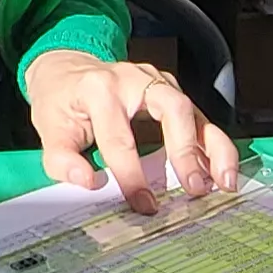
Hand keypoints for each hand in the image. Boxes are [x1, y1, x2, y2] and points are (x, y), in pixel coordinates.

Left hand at [23, 51, 235, 211]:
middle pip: (172, 109)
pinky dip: (214, 146)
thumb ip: (62, 159)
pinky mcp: (173, 94)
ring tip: (223, 183)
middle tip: (193, 188)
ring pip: (194, 111)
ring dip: (213, 148)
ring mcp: (158, 84)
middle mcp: (135, 80)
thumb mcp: (49, 127)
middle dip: (185, 150)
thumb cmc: (61, 101)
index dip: (131, 174)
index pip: (119, 136)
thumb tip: (88, 183)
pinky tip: (221, 174)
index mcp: (99, 89)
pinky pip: (199, 119)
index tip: (144, 204)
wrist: (68, 69)